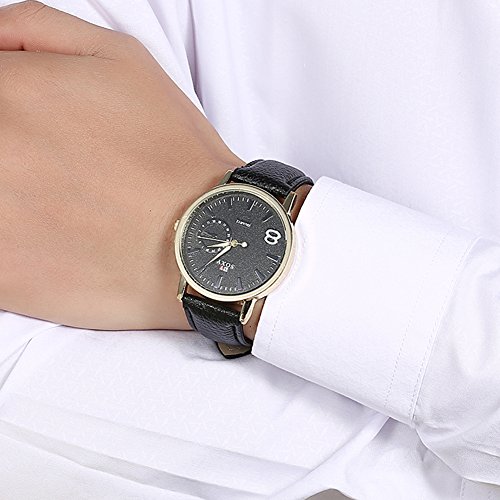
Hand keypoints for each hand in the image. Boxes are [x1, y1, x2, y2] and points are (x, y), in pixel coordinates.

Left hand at [0, 1, 243, 330]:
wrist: (200, 237)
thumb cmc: (170, 156)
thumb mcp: (122, 59)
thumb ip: (35, 29)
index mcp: (8, 92)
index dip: (10, 105)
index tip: (36, 128)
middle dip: (13, 150)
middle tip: (54, 168)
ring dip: (11, 195)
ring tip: (58, 203)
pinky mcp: (1, 275)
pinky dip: (13, 239)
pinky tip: (52, 238)